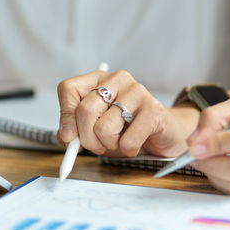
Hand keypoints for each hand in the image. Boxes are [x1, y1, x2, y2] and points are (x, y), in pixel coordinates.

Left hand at [57, 70, 198, 156]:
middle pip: (85, 111)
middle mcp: (117, 79)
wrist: (164, 133)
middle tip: (98, 146)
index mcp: (99, 79)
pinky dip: (128, 150)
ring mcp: (137, 92)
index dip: (65, 116)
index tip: (70, 137)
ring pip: (104, 129)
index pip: (68, 89)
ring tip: (120, 141)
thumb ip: (75, 133)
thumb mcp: (94, 130)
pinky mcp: (153, 110)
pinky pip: (127, 141)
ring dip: (109, 146)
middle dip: (87, 139)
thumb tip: (66, 136)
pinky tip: (136, 144)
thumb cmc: (126, 130)